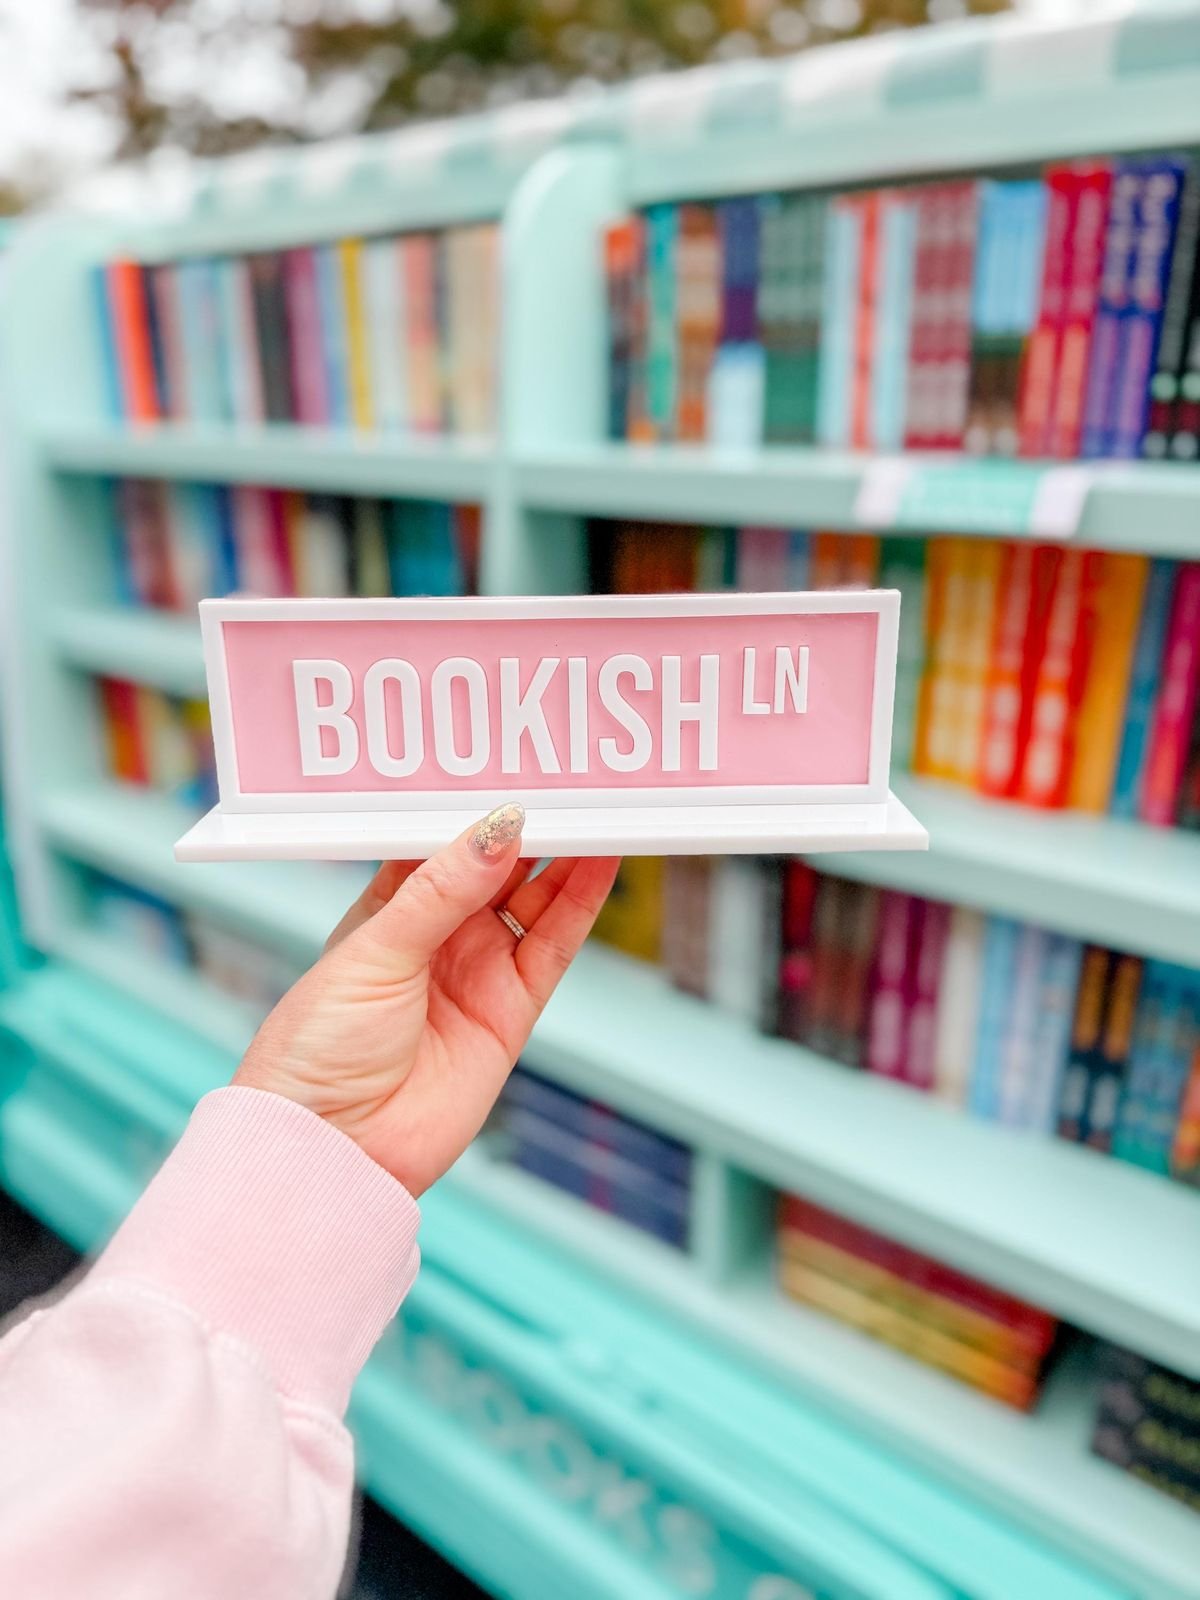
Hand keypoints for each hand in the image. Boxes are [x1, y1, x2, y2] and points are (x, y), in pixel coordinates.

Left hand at [235, 804, 619, 1195]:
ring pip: (535, 898)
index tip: (514, 761)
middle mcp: (436, 935)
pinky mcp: (511, 1011)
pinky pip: (554, 946)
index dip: (478, 803)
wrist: (333, 1150)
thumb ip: (444, 890)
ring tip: (601, 807)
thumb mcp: (376, 951)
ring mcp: (477, 971)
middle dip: (533, 822)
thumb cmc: (318, 1049)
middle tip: (573, 775)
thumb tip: (501, 827)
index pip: (443, 839)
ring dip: (567, 855)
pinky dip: (581, 903)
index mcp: (387, 908)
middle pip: (498, 864)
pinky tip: (602, 861)